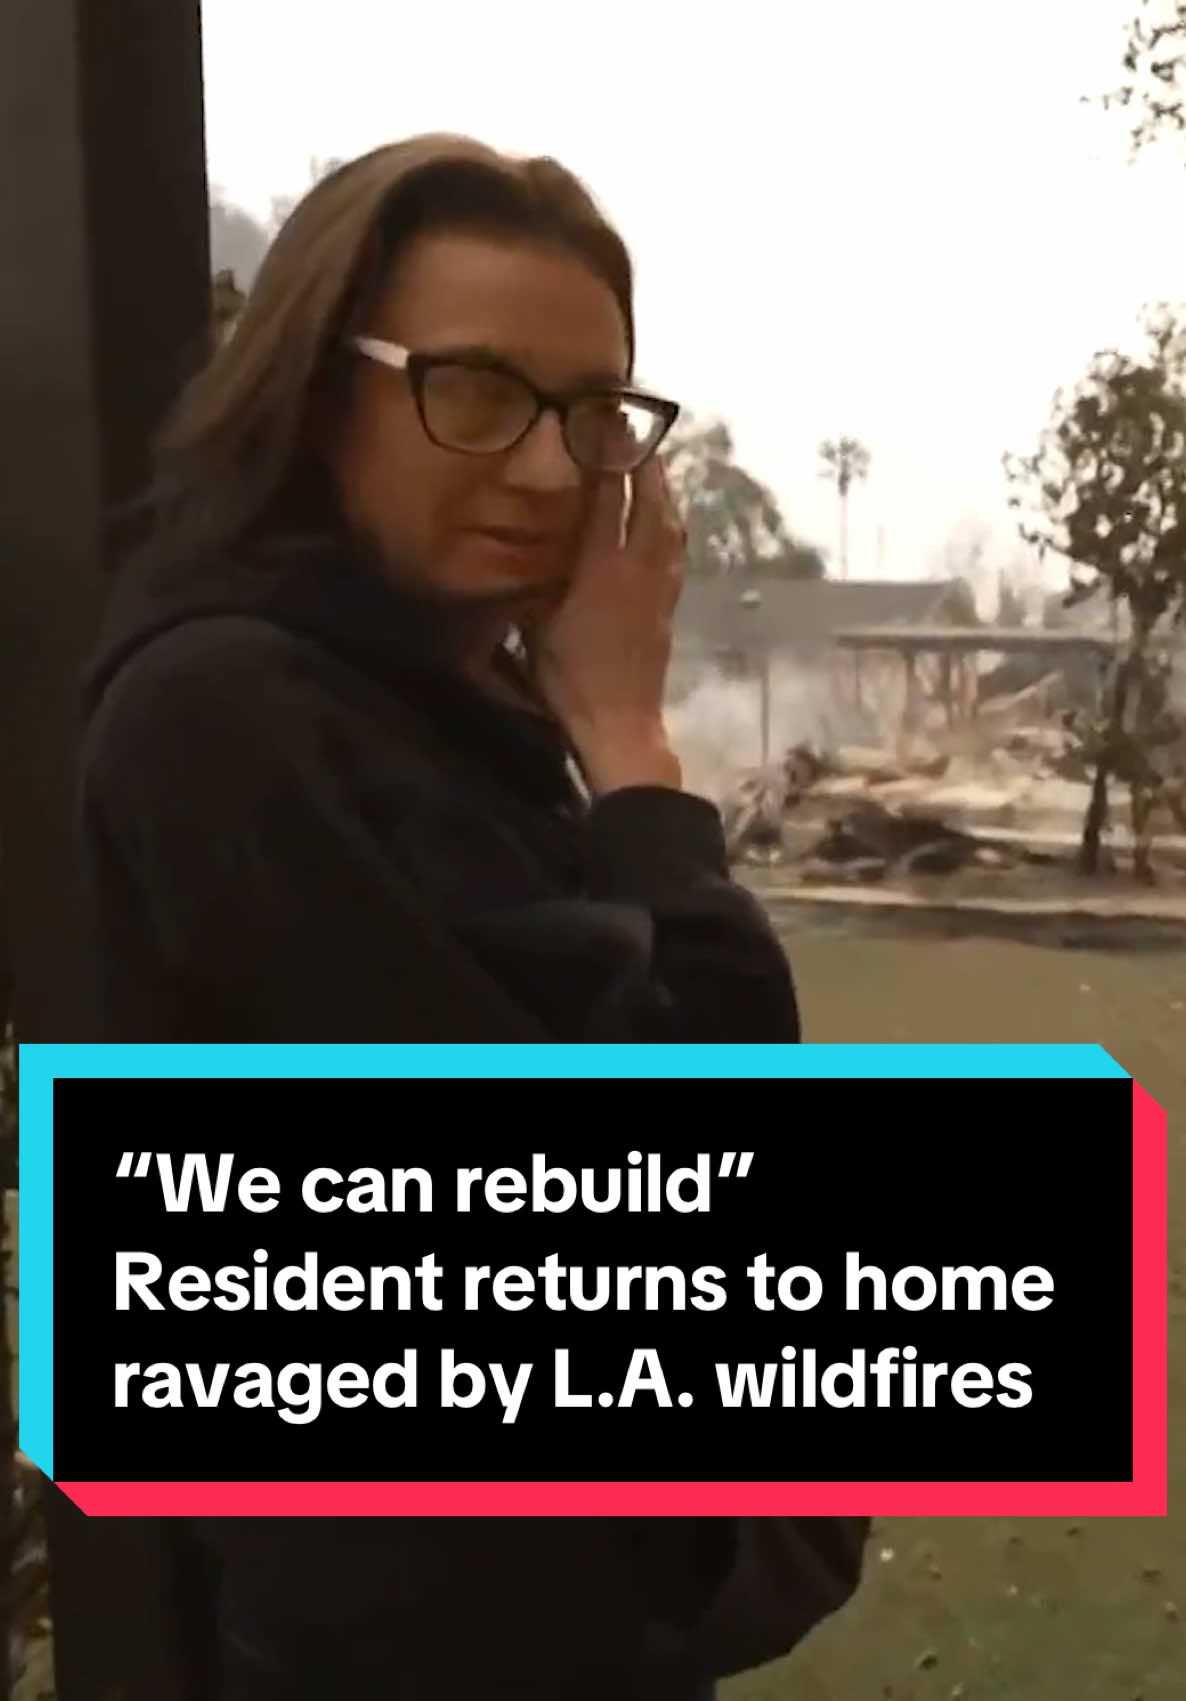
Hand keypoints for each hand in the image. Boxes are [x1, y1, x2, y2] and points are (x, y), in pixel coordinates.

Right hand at [531, 455, 685, 795]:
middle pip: (650, 501)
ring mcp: (659, 586)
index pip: (608, 498)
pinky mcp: (669, 606)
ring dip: (664, 492)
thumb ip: (535, 580)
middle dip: (646, 464)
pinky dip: (670, 525)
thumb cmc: (569, 678)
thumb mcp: (536, 625)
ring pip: (670, 525)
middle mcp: (637, 567)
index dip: (608, 458)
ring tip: (654, 469)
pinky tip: (665, 522)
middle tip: (637, 434)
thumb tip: (525, 547)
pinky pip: (675, 551)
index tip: (604, 425)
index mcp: (601, 566)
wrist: (620, 721)